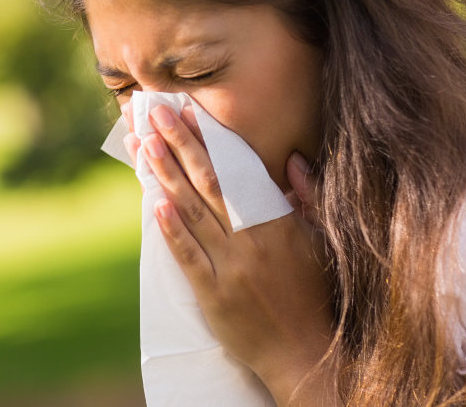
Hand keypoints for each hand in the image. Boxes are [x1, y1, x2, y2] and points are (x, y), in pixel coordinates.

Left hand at [130, 104, 338, 405]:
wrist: (304, 352)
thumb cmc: (313, 293)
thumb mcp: (320, 240)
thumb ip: (309, 197)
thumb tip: (294, 160)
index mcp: (278, 222)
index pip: (237, 170)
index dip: (210, 140)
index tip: (188, 112)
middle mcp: (253, 239)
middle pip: (209, 182)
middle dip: (179, 143)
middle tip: (154, 112)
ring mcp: (232, 267)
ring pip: (192, 212)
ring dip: (166, 175)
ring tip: (144, 143)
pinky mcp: (214, 295)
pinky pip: (189, 257)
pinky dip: (172, 230)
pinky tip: (155, 203)